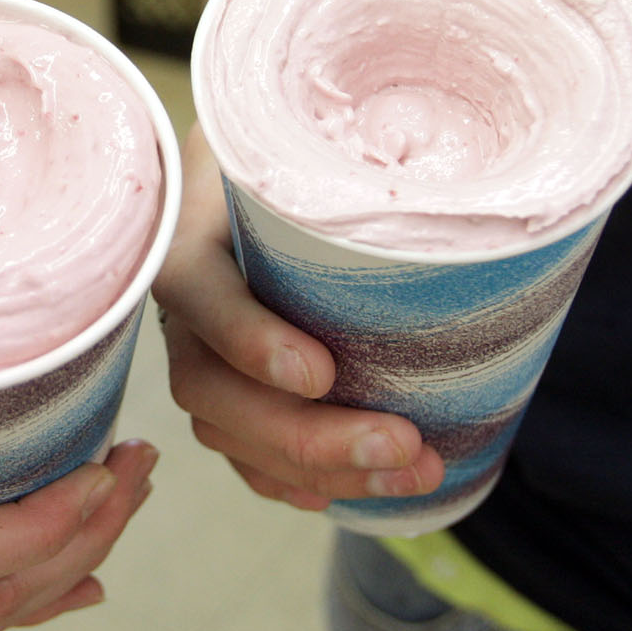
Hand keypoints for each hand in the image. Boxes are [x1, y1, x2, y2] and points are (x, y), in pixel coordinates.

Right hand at [151, 124, 441, 509]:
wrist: (274, 161)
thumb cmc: (305, 144)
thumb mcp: (316, 137)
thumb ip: (351, 165)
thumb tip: (449, 198)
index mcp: (193, 225)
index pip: (197, 289)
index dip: (248, 339)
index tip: (320, 373)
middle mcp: (182, 298)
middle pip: (209, 388)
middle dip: (305, 435)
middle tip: (402, 444)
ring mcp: (197, 348)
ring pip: (227, 431)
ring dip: (318, 467)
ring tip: (412, 472)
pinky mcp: (224, 385)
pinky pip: (241, 452)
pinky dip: (293, 481)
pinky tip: (349, 492)